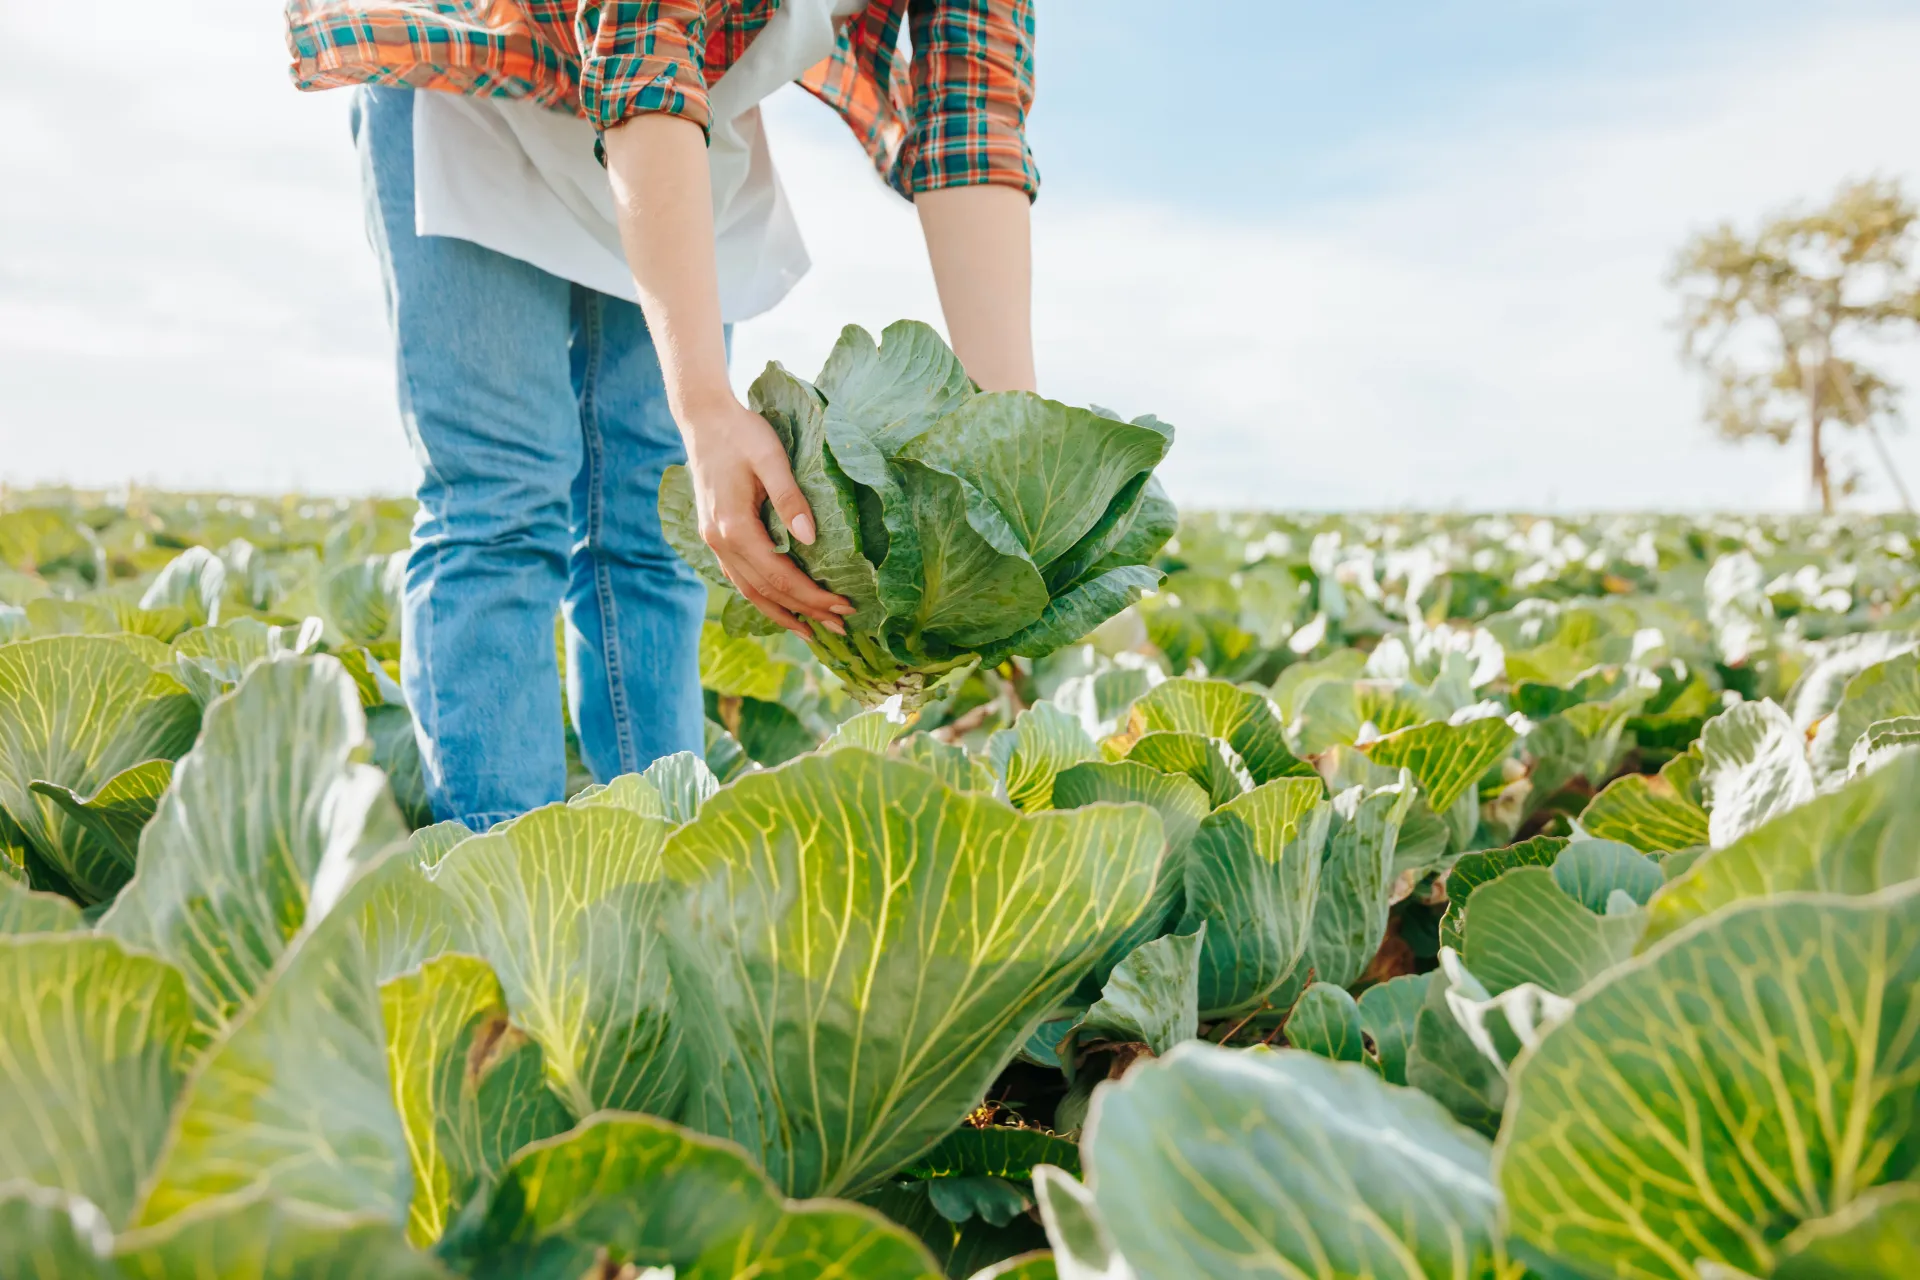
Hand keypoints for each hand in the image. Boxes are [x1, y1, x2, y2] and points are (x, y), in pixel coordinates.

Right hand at [684, 398, 852, 638]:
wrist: (704, 418)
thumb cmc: (742, 432)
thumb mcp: (771, 457)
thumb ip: (790, 498)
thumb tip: (810, 539)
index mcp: (734, 526)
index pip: (780, 576)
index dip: (812, 597)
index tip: (843, 607)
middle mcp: (720, 542)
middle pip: (767, 591)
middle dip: (805, 612)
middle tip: (841, 628)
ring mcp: (714, 542)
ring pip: (749, 591)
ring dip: (782, 613)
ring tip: (811, 632)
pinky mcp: (716, 536)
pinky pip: (741, 578)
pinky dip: (763, 597)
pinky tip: (781, 605)